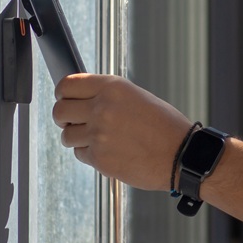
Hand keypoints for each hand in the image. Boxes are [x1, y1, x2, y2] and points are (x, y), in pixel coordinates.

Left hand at [53, 74, 191, 190]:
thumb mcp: (138, 98)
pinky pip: (80, 154)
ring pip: (66, 136)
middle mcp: (102, 108)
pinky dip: (90, 154)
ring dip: (77, 138)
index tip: (65, 100)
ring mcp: (99, 134)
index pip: (67, 84)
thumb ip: (108, 96)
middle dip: (64, 118)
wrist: (182, 155)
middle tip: (74, 122)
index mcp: (113, 87)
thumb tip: (82, 101)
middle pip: (59, 110)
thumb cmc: (166, 126)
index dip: (63, 94)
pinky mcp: (99, 158)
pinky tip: (110, 151)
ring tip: (99, 139)